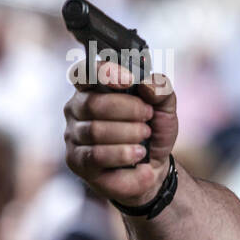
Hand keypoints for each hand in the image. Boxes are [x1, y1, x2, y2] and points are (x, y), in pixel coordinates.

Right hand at [64, 60, 178, 207]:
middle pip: (93, 104)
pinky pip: (96, 155)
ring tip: (144, 137)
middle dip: (128, 110)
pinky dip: (123, 154)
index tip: (129, 80)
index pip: (84, 72)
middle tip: (147, 117)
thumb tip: (147, 84)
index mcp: (94, 89)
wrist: (154, 167)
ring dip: (129, 134)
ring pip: (95, 131)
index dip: (103, 73)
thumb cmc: (152, 133)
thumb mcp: (165, 108)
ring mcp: (74, 135)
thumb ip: (161, 89)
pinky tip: (137, 154)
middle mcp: (78, 109)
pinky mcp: (77, 160)